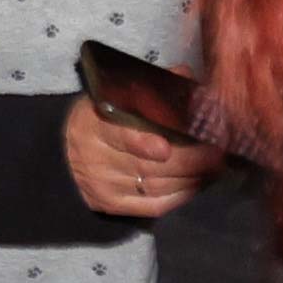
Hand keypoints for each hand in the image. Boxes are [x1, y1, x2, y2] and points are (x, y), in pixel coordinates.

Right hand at [64, 95, 221, 219]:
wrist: (66, 156)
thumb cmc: (99, 120)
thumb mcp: (112, 97)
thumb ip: (148, 89)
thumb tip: (185, 76)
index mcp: (93, 124)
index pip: (119, 136)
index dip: (143, 144)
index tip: (167, 146)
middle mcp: (96, 158)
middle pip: (147, 166)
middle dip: (188, 161)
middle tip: (217, 152)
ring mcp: (105, 186)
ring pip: (156, 186)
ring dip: (192, 177)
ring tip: (215, 166)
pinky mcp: (114, 206)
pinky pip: (155, 205)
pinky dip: (182, 195)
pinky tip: (198, 183)